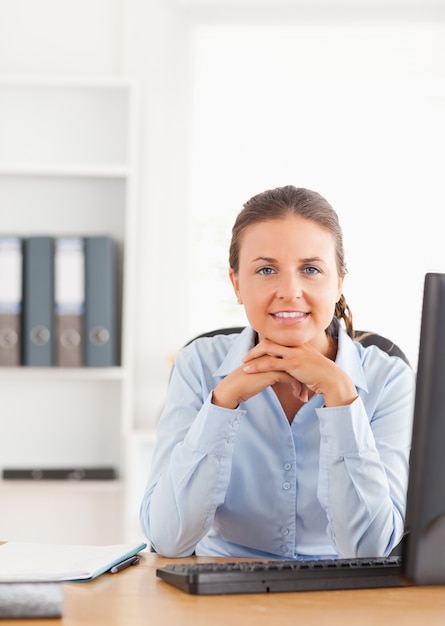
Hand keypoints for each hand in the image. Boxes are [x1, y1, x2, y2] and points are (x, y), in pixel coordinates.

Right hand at [211, 361, 306, 408]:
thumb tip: (283, 373)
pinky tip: (297, 396)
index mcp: (272, 352)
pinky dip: (297, 388)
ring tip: (303, 396)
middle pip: (298, 363)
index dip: (301, 371)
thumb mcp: (262, 371)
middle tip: (308, 389)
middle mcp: (274, 354)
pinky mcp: (273, 372)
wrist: (235, 387)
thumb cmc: (247, 381)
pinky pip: (292, 379)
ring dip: (302, 385)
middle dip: (305, 377)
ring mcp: (274, 361)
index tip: (305, 382)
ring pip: (297, 371)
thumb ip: (273, 368)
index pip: (293, 359)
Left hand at [241, 338, 357, 406]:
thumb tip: (291, 371)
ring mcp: (294, 353)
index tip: (255, 350)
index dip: (265, 343)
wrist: (333, 380)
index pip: (277, 339)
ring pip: (268, 349)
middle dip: (256, 347)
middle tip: (245, 356)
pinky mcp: (293, 364)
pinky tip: (248, 370)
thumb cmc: (322, 376)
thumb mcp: (309, 365)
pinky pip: (271, 363)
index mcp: (299, 344)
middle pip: (270, 340)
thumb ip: (299, 364)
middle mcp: (296, 345)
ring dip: (253, 355)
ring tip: (243, 362)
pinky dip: (257, 366)